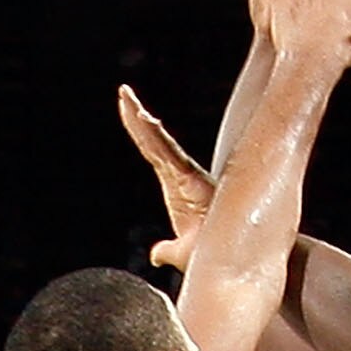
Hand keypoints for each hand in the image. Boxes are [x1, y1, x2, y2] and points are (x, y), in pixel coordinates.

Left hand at [117, 89, 214, 274]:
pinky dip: (152, 134)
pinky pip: (164, 151)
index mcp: (177, 186)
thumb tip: (157, 255)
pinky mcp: (187, 178)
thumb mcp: (181, 253)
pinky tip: (142, 117)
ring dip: (139, 118)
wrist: (228, 259)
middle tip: (122, 92)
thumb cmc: (211, 254)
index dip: (141, 132)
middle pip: (152, 140)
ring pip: (155, 141)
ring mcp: (183, 175)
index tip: (130, 110)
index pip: (154, 152)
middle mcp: (179, 176)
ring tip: (124, 96)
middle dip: (137, 115)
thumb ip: (168, 251)